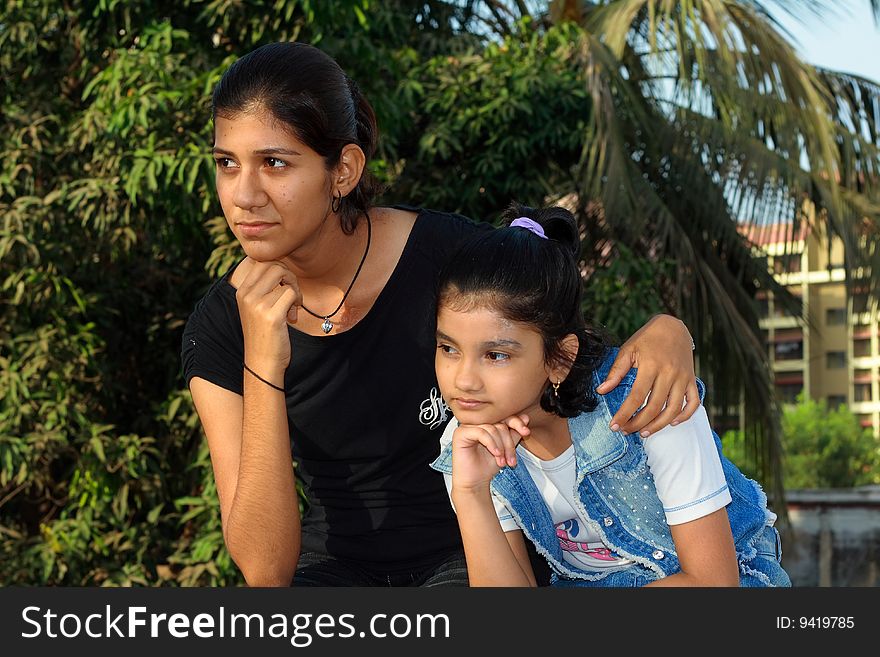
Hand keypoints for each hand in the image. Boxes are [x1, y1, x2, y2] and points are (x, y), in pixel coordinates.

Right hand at [235, 259, 301, 377]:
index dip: (279, 268)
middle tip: (291, 293)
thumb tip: (280, 266)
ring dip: (295, 290)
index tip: (283, 285)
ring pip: (284, 277)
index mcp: (242, 291)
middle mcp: (246, 295)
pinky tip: (293, 315)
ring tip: (292, 306)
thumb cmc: (264, 334)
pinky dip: (297, 302)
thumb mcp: (257, 308)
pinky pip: (291, 293)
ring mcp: (257, 305)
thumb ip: (264, 288)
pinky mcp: (271, 315)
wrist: (262, 363)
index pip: (262, 261)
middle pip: (274, 265)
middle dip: (289, 276)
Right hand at [451, 415, 529, 492]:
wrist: (475, 482)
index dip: (517, 422)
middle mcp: (476, 422)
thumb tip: (525, 417)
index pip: (504, 416)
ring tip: (502, 461)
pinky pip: (481, 432)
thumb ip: (514, 433)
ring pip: (492, 428)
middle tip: (511, 459)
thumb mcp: (506, 448)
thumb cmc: (487, 466)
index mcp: (487, 423)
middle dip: (508, 443)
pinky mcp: (460, 433)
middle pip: (499, 423)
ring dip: (501, 447)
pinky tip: (495, 454)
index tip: (526, 432)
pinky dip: (491, 444)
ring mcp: (467, 427)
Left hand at [596, 314, 699, 436]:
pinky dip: (685, 416)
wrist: (673, 327)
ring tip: (644, 433)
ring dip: (659, 425)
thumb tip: (601, 391)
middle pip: (654, 407)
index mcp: (651, 366)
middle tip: (626, 431)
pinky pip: (693, 403)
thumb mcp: (627, 350)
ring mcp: (683, 378)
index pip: (636, 397)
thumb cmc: (646, 339)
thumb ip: (616, 371)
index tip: (614, 426)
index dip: (624, 414)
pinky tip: (671, 423)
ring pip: (673, 409)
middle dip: (638, 423)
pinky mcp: (692, 380)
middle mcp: (669, 373)